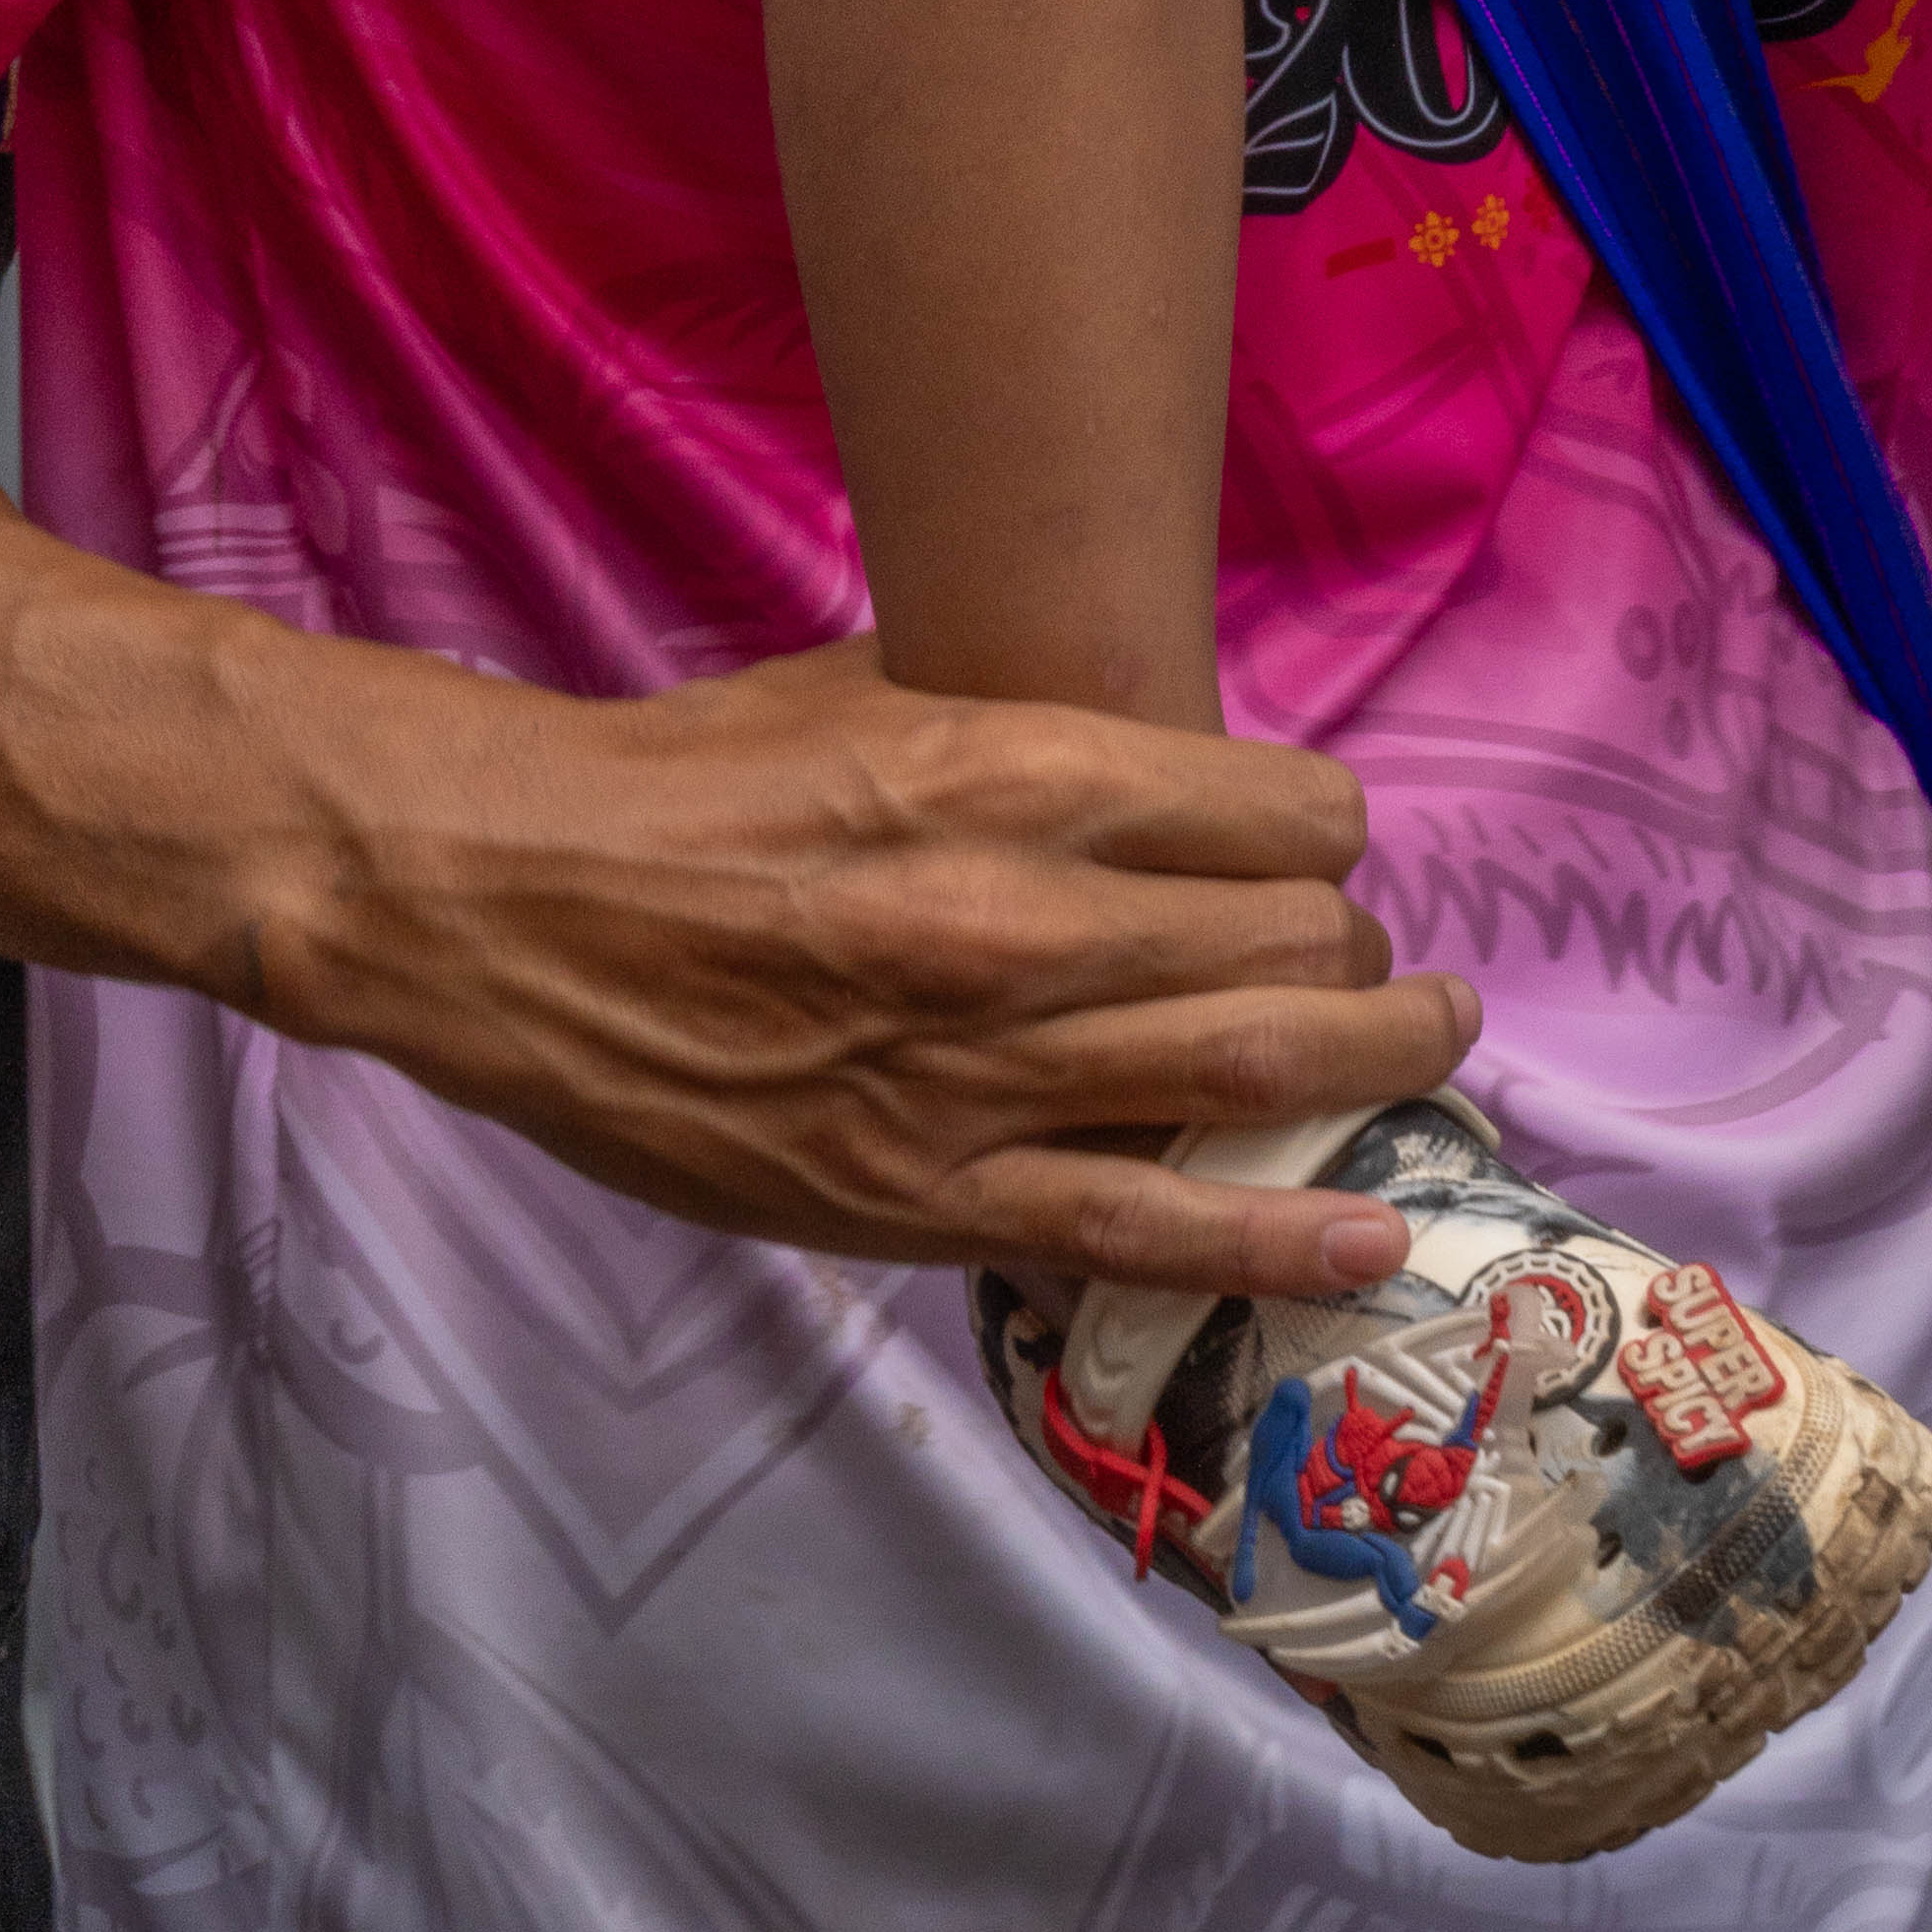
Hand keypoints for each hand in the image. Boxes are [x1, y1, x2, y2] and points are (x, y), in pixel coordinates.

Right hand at [368, 638, 1478, 1307]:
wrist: (505, 903)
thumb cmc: (685, 780)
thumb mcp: (876, 690)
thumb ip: (1025, 727)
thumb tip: (1151, 756)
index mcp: (1012, 770)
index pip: (1280, 807)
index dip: (1320, 832)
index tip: (1312, 850)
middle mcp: (1022, 918)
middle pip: (1293, 939)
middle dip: (1353, 949)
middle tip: (1350, 958)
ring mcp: (978, 1069)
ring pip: (1257, 1070)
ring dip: (1375, 1062)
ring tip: (1426, 1047)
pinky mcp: (921, 1195)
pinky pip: (1140, 1228)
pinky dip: (1278, 1240)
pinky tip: (1372, 1241)